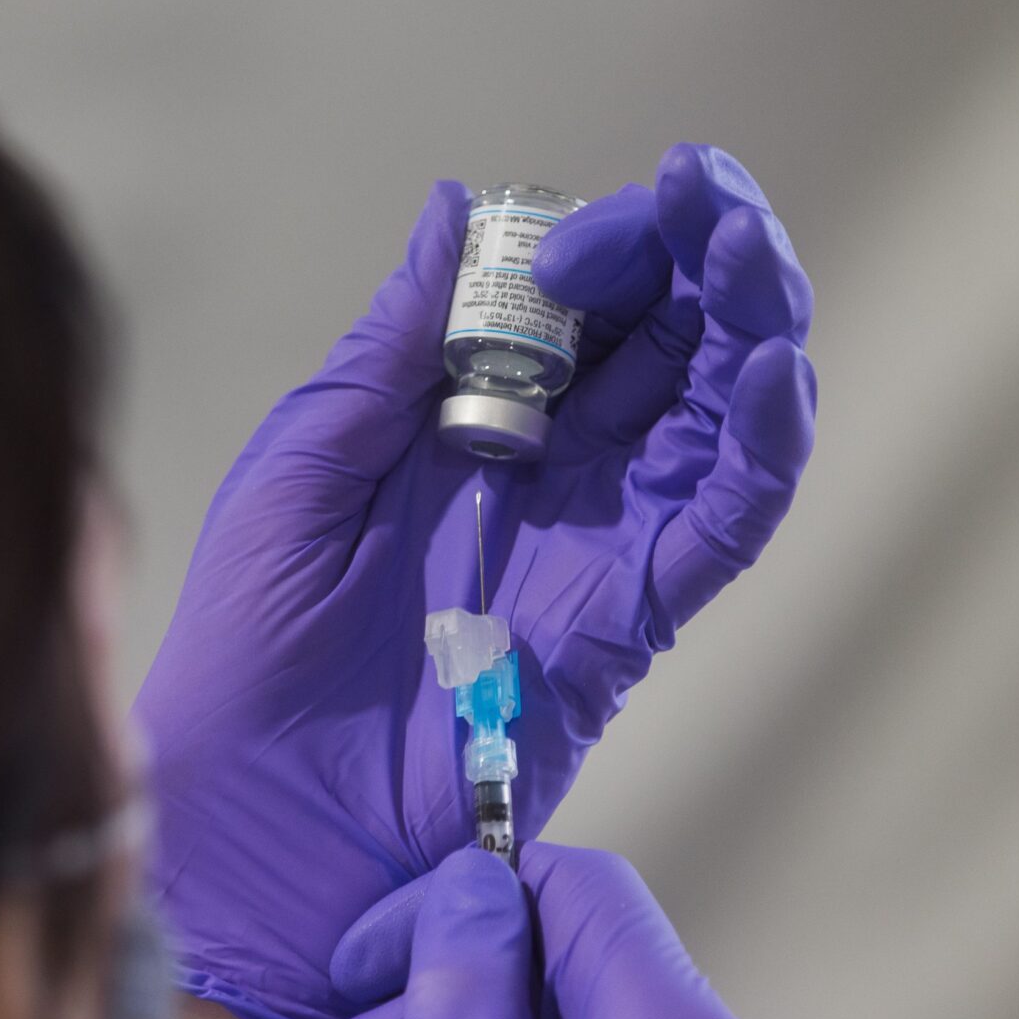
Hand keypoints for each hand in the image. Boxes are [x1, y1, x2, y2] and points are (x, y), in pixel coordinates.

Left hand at [140, 145, 816, 1018]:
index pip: (569, 310)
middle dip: (695, 260)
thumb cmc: (245, 649)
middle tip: (704, 194)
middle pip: (662, 346)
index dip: (598, 248)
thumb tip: (456, 206)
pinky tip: (773, 371)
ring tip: (751, 251)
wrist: (251, 824)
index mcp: (461, 428)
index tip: (594, 216)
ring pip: (714, 418)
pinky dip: (764, 449)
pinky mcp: (628, 622)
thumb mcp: (301, 469)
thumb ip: (390, 347)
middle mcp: (548, 477)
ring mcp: (597, 546)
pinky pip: (722, 528)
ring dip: (750, 326)